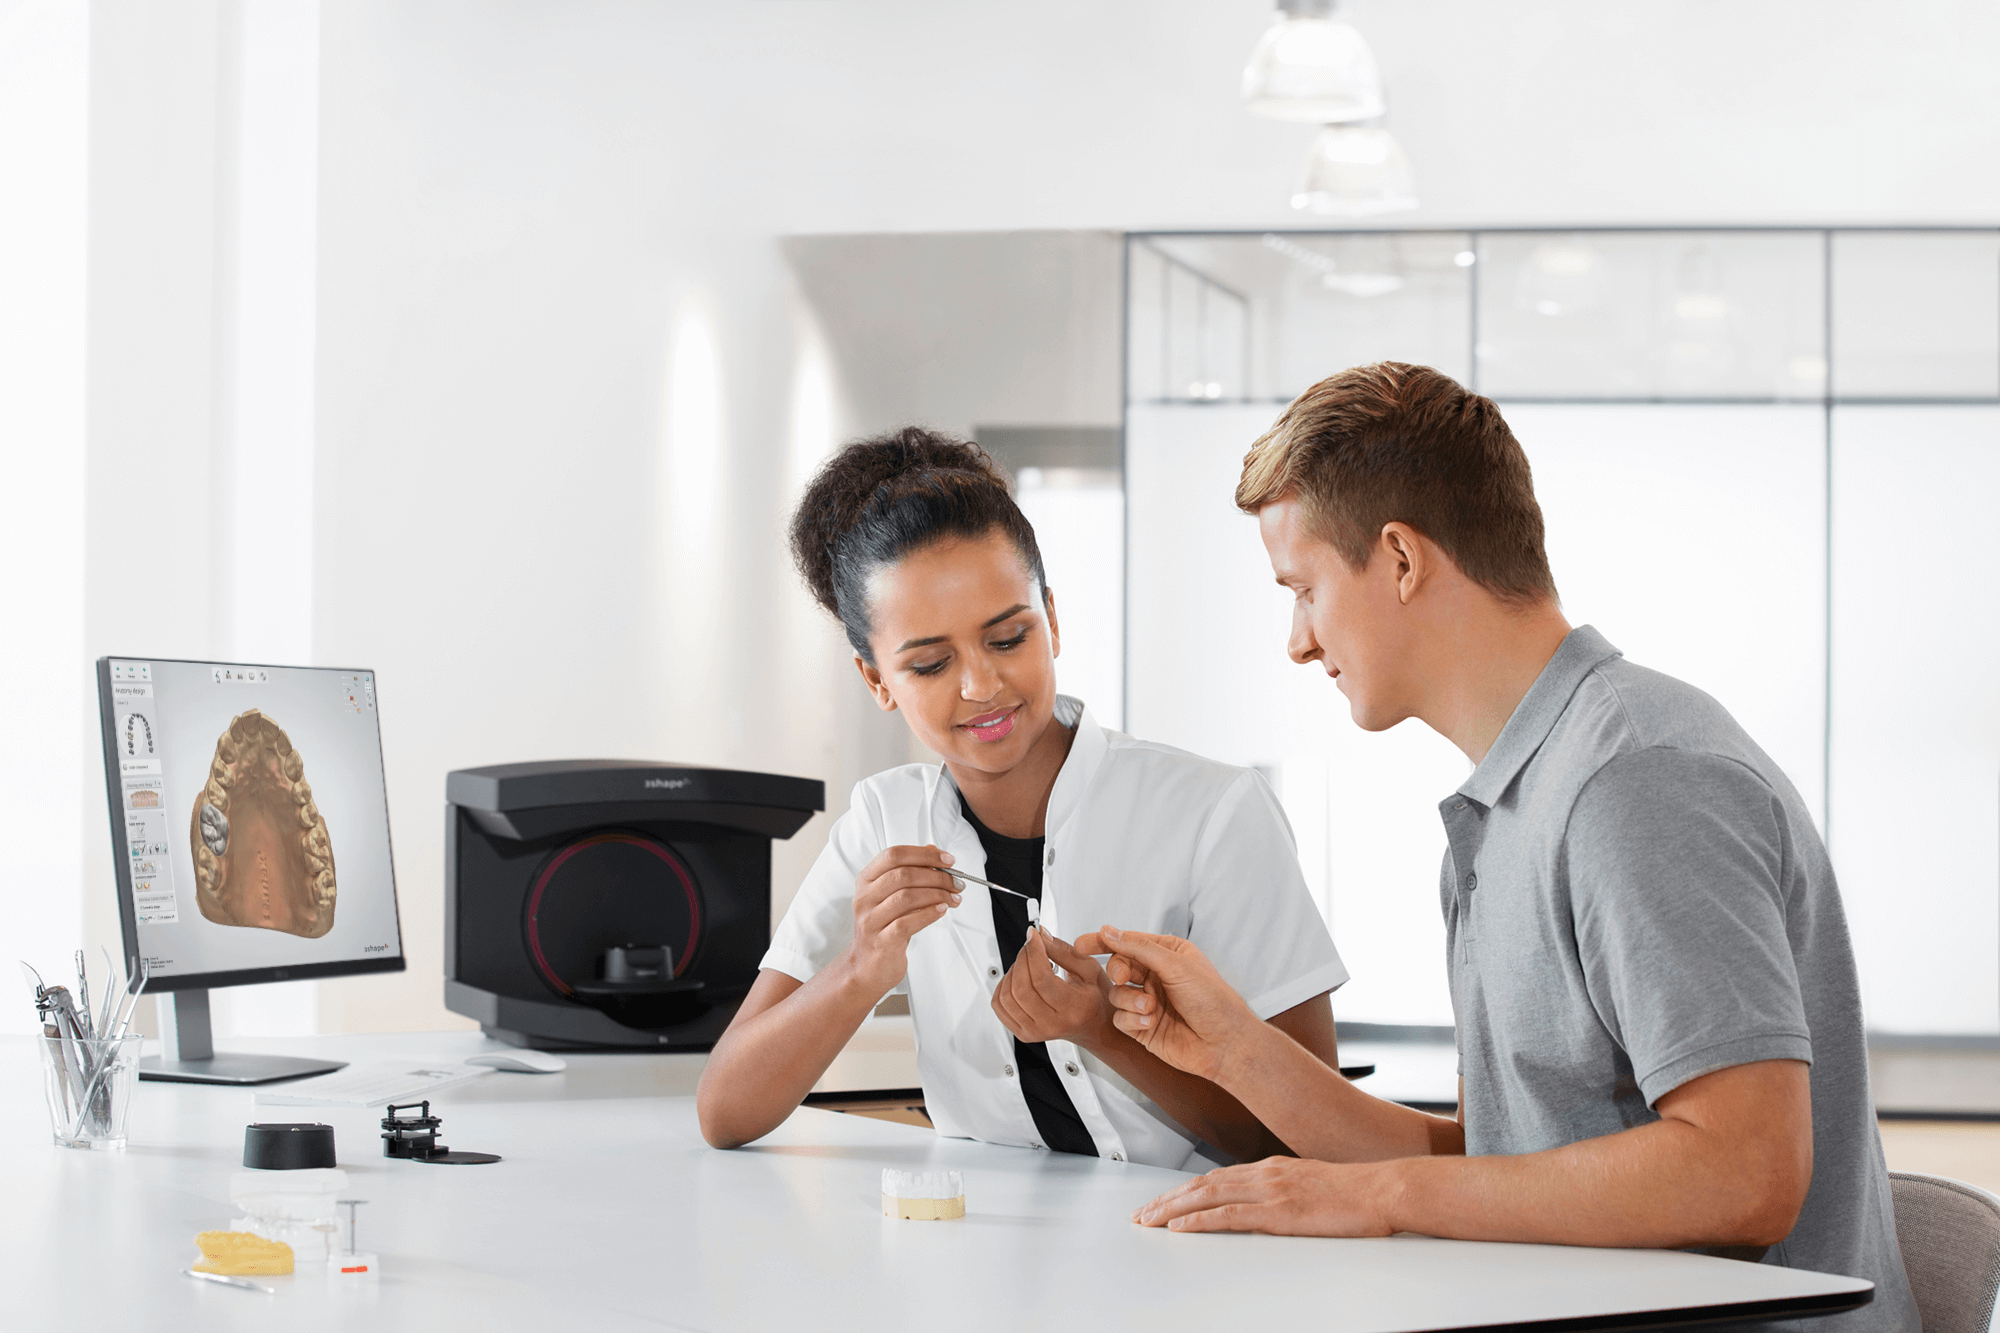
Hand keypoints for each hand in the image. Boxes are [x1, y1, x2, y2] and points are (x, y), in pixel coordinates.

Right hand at [843, 845, 960, 996]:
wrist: (867, 965)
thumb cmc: (883, 927)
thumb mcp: (893, 895)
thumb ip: (911, 871)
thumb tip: (933, 850)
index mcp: (866, 880)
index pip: (894, 855)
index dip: (924, 855)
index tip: (947, 860)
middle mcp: (865, 898)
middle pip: (903, 875)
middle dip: (937, 876)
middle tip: (956, 882)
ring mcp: (870, 920)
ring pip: (906, 897)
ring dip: (937, 895)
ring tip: (953, 898)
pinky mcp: (881, 941)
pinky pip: (907, 923)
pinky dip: (928, 914)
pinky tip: (941, 911)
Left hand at [990, 929, 1114, 1047]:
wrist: (1094, 1027)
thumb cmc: (1095, 1000)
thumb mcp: (1089, 969)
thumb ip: (1063, 951)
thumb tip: (1041, 935)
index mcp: (1074, 1009)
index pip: (1042, 979)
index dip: (1033, 952)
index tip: (1034, 936)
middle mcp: (1053, 1025)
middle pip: (1022, 987)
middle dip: (1022, 958)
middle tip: (1030, 946)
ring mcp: (1035, 1032)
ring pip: (1007, 996)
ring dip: (1012, 971)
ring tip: (1026, 963)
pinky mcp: (1023, 1033)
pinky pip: (1000, 1006)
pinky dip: (1002, 986)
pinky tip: (1016, 978)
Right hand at [1071, 926, 1257, 1082]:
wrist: (1224, 1044)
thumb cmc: (1213, 1001)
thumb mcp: (1177, 965)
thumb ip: (1139, 948)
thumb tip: (1110, 932)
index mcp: (1167, 955)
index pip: (1128, 942)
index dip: (1103, 942)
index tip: (1081, 944)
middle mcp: (1156, 977)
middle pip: (1117, 967)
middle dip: (1117, 971)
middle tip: (1123, 976)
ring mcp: (1147, 1003)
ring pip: (1116, 994)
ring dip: (1130, 1000)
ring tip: (1150, 1008)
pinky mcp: (1142, 1027)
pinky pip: (1120, 1019)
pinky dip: (1132, 1020)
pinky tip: (1151, 1023)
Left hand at [1132, 1157, 1399, 1235]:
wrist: (1383, 1189)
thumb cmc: (1356, 1193)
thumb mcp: (1312, 1185)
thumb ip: (1285, 1192)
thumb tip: (1266, 1206)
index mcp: (1271, 1168)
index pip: (1215, 1178)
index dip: (1184, 1191)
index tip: (1163, 1203)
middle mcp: (1264, 1174)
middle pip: (1201, 1185)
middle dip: (1167, 1200)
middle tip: (1141, 1215)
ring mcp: (1269, 1191)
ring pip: (1206, 1197)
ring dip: (1172, 1210)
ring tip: (1148, 1221)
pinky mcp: (1279, 1212)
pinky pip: (1229, 1216)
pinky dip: (1199, 1221)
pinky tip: (1180, 1228)